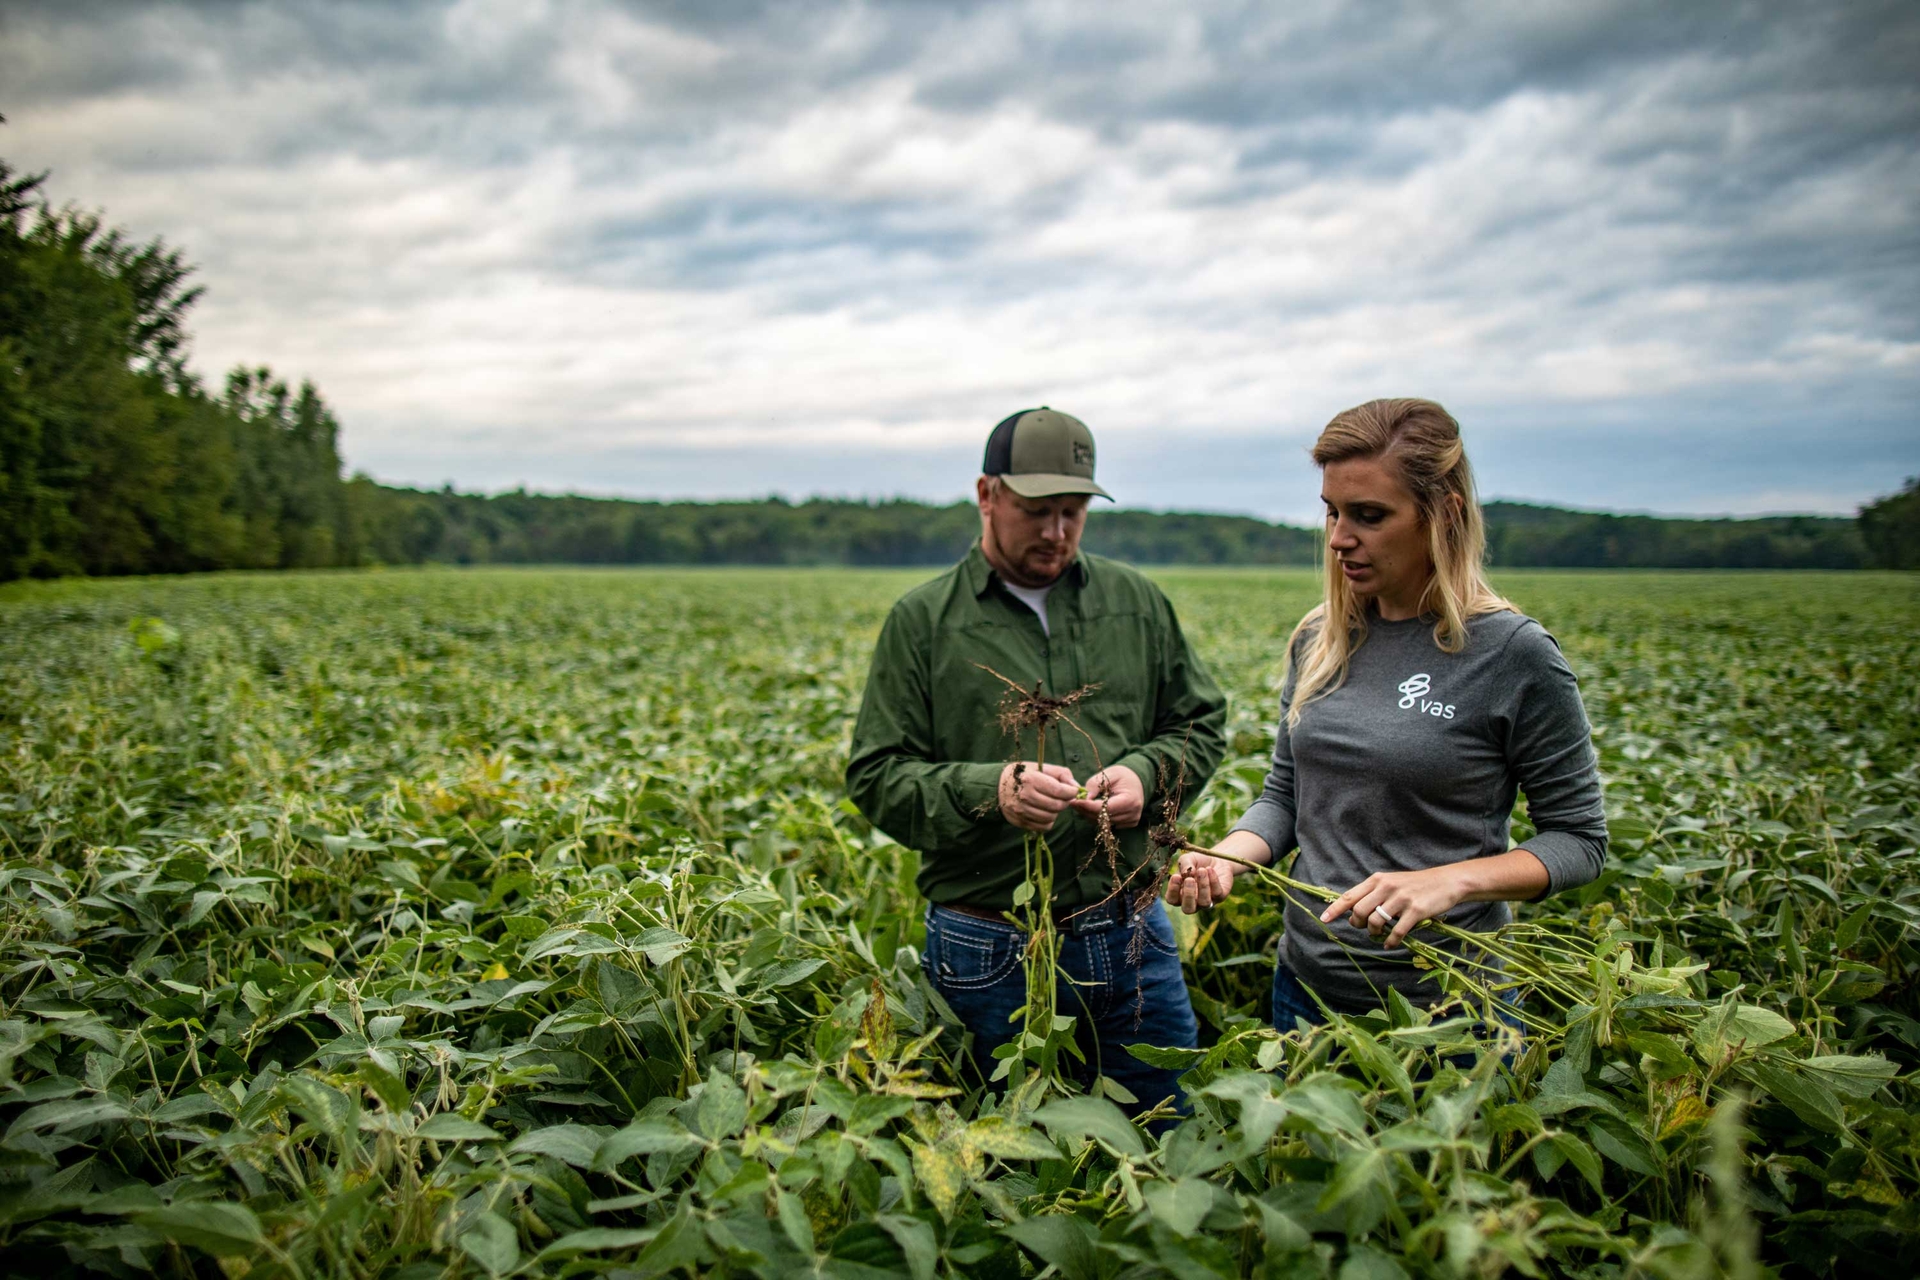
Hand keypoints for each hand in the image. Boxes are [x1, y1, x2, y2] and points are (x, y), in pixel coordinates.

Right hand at [998, 761, 1079, 830]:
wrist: (996, 787)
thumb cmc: (1023, 775)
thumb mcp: (1040, 767)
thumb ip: (1061, 774)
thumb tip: (1076, 786)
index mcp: (1031, 779)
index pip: (1059, 791)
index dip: (1071, 792)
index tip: (1072, 790)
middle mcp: (1025, 796)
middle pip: (1057, 806)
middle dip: (1065, 802)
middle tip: (1063, 797)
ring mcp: (1021, 811)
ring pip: (1051, 818)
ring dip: (1055, 812)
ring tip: (1051, 803)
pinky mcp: (1020, 821)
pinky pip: (1043, 827)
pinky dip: (1048, 821)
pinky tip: (1044, 812)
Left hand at [1069, 765, 1144, 827]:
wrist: (1137, 781)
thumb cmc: (1123, 775)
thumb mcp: (1109, 774)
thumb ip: (1096, 784)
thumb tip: (1084, 798)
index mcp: (1130, 800)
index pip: (1105, 808)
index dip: (1088, 806)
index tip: (1074, 800)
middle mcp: (1133, 813)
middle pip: (1103, 818)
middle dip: (1086, 810)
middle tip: (1073, 801)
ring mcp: (1131, 820)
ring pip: (1103, 823)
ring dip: (1090, 815)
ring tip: (1080, 804)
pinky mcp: (1129, 824)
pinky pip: (1108, 824)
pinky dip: (1097, 818)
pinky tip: (1091, 808)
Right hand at [1166, 851, 1236, 913]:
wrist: (1218, 858)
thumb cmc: (1198, 861)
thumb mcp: (1188, 858)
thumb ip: (1184, 864)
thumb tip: (1186, 873)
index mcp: (1180, 894)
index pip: (1172, 899)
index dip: (1172, 890)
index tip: (1176, 876)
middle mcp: (1193, 902)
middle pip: (1188, 909)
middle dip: (1188, 894)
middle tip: (1190, 879)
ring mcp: (1207, 901)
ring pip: (1204, 902)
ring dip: (1202, 886)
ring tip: (1202, 870)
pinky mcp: (1220, 896)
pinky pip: (1217, 893)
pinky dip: (1213, 880)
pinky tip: (1210, 869)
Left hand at [1319, 866, 1469, 949]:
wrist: (1447, 882)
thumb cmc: (1415, 885)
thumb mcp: (1391, 882)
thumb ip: (1373, 894)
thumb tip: (1354, 912)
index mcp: (1378, 880)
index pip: (1350, 895)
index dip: (1335, 909)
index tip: (1324, 919)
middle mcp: (1386, 887)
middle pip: (1359, 911)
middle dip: (1358, 924)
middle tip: (1365, 928)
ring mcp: (1401, 898)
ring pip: (1375, 921)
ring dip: (1374, 933)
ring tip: (1379, 935)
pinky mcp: (1416, 910)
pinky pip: (1396, 931)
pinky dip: (1391, 941)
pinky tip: (1390, 944)